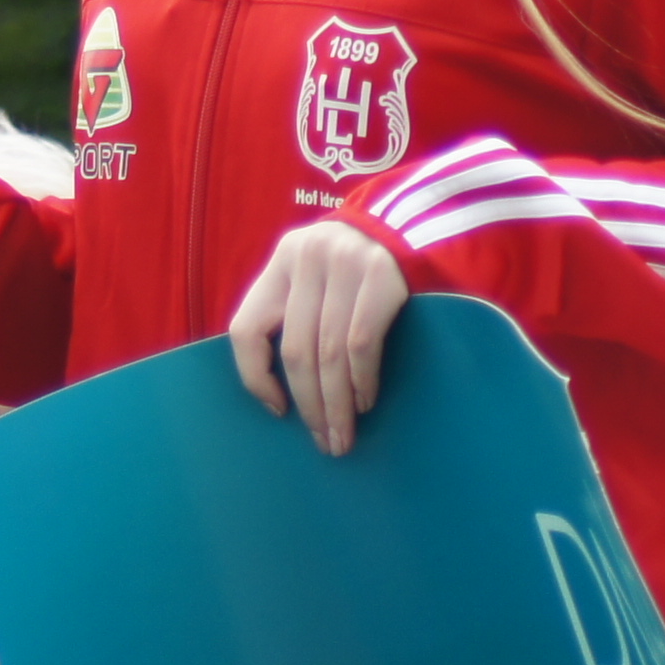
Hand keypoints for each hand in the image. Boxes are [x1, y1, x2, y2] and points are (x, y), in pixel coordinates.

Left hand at [228, 219, 412, 457]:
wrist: (417, 224)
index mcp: (280, 261)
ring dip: (337, 403)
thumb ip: (293, 311)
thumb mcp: (315, 275)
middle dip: (309, 404)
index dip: (255, 377)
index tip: (278, 411)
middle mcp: (306, 258)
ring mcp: (345, 264)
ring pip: (329, 352)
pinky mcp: (383, 276)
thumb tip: (278, 391)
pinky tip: (365, 401)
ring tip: (343, 434)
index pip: (247, 329)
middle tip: (324, 441)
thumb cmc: (356, 267)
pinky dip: (362, 380)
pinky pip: (362, 343)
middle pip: (295, 350)